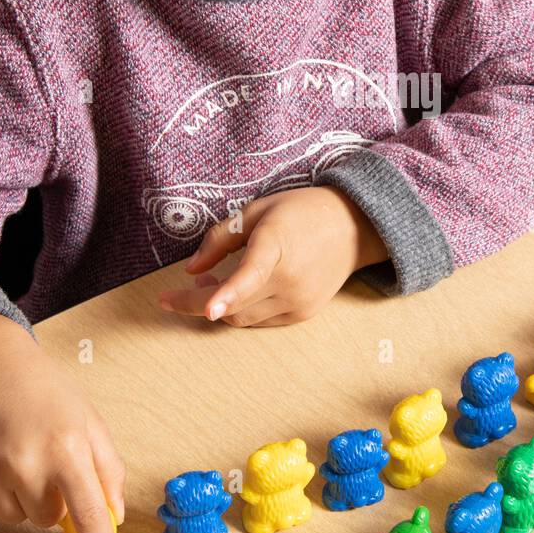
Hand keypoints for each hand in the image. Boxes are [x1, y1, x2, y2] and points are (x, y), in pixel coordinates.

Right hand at [0, 314, 125, 532]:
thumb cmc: (41, 387)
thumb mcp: (87, 418)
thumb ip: (107, 467)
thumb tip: (115, 514)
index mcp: (66, 447)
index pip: (89, 514)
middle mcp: (26, 463)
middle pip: (48, 520)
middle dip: (53, 500)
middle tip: (46, 460)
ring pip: (16, 517)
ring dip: (22, 495)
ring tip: (18, 451)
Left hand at [158, 186, 387, 327]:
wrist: (353, 227)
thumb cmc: (300, 212)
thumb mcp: (255, 212)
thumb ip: (219, 239)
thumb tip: (190, 270)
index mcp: (277, 243)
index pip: (251, 273)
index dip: (227, 293)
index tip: (209, 309)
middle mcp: (290, 278)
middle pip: (233, 305)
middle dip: (198, 302)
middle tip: (180, 289)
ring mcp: (298, 300)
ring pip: (243, 318)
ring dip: (220, 306)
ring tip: (213, 281)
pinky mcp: (303, 314)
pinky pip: (261, 321)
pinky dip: (243, 309)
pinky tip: (241, 291)